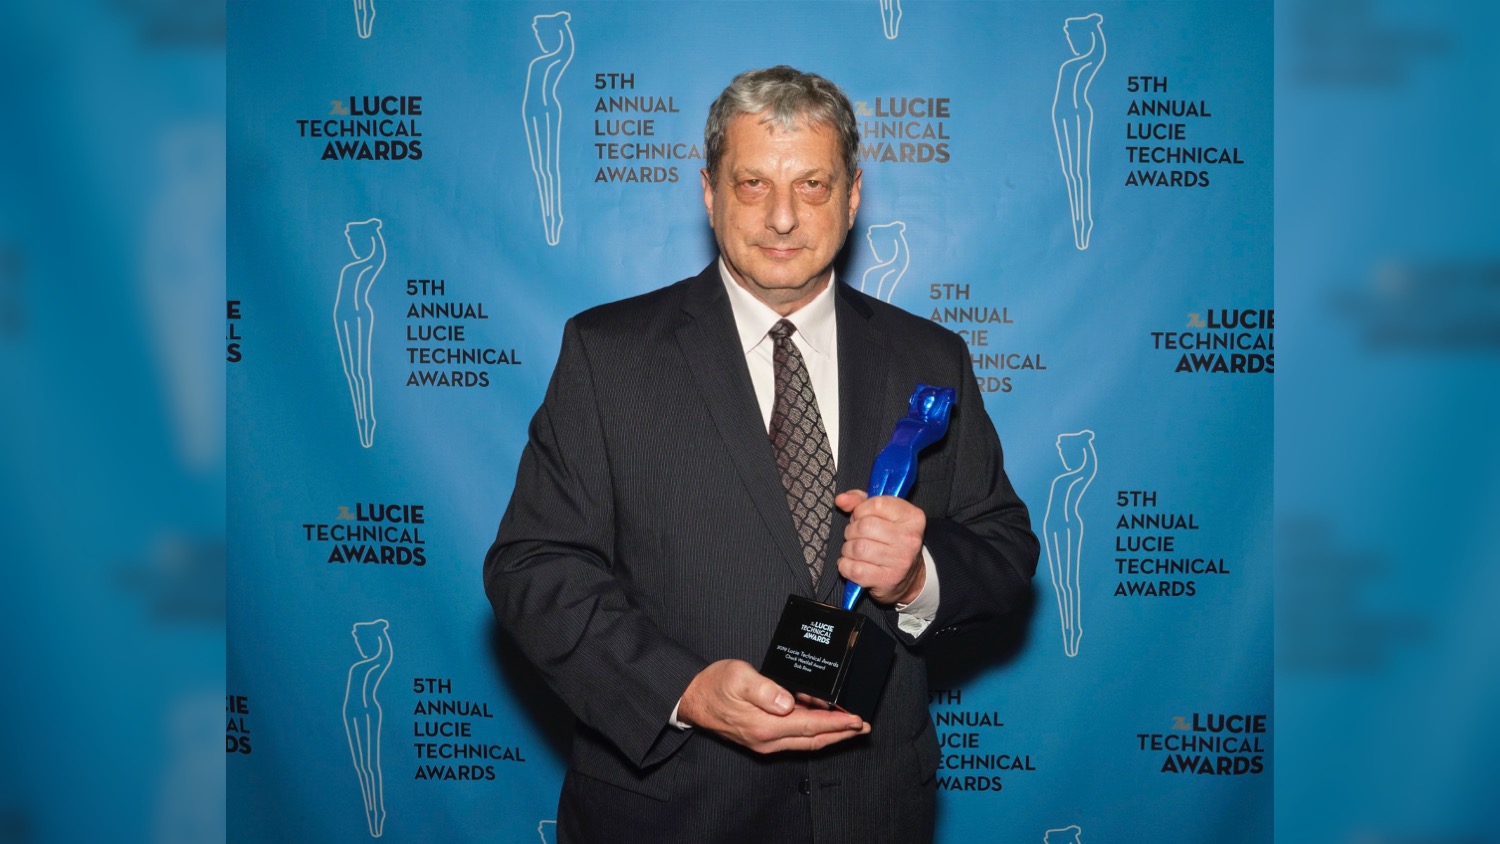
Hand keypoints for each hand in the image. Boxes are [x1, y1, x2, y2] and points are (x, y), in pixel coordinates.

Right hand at [677, 659, 867, 752]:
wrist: (691, 699)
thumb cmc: (713, 685)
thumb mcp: (738, 677)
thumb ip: (764, 689)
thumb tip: (788, 702)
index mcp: (765, 725)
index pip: (810, 726)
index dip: (837, 723)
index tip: (857, 719)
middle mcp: (767, 739)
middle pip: (813, 739)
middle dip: (841, 733)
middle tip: (863, 726)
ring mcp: (764, 742)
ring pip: (805, 741)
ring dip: (829, 734)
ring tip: (849, 725)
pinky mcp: (761, 738)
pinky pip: (794, 738)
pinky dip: (812, 731)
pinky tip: (820, 721)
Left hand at [834, 490, 925, 604]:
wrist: (908, 576)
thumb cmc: (891, 540)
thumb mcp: (882, 515)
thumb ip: (860, 501)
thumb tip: (841, 500)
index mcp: (912, 517)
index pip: (876, 504)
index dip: (860, 510)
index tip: (861, 517)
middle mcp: (909, 538)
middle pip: (863, 526)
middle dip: (851, 530)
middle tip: (855, 536)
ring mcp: (900, 561)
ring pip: (857, 548)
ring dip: (847, 549)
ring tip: (854, 551)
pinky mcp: (887, 580)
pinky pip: (854, 569)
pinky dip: (845, 566)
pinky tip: (853, 564)